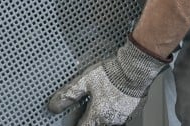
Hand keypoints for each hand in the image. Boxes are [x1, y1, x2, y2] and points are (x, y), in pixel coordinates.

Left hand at [47, 39, 168, 125]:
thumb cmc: (112, 74)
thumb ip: (68, 95)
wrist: (135, 69)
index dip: (76, 124)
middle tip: (85, 112)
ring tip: (98, 105)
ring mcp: (123, 116)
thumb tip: (54, 105)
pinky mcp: (133, 111)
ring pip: (109, 122)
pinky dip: (113, 111)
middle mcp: (110, 120)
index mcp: (97, 116)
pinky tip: (112, 100)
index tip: (74, 120)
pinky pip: (120, 116)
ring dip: (101, 117)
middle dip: (89, 120)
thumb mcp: (84, 81)